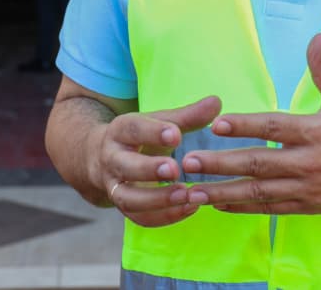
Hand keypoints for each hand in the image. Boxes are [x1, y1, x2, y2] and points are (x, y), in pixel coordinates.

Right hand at [97, 95, 220, 227]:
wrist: (104, 158)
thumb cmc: (141, 136)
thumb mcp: (159, 122)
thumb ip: (187, 116)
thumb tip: (217, 102)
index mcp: (120, 131)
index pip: (133, 129)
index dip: (153, 132)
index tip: (176, 135)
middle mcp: (112, 159)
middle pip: (125, 166)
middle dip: (148, 169)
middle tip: (175, 169)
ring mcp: (115, 186)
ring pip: (128, 198)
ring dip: (157, 200)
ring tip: (186, 196)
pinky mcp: (124, 206)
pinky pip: (139, 218)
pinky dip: (164, 217)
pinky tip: (190, 208)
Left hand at [182, 33, 320, 214]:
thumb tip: (317, 36)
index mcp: (316, 132)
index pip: (274, 128)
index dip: (245, 125)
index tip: (216, 124)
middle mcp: (308, 162)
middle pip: (259, 163)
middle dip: (222, 163)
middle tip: (190, 161)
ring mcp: (306, 188)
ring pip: (259, 191)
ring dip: (224, 191)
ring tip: (193, 190)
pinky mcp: (307, 207)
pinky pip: (269, 209)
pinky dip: (242, 207)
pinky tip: (217, 203)